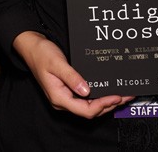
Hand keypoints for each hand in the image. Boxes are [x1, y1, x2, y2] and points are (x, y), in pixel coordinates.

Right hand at [13, 31, 130, 118]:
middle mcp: (63, 101)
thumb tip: (86, 91)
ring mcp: (66, 96)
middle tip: (126, 96)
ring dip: (107, 102)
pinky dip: (100, 97)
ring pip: (90, 106)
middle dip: (109, 105)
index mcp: (59, 97)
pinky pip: (87, 99)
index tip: (115, 96)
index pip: (85, 110)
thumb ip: (72, 77)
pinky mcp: (69, 90)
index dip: (102, 105)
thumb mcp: (57, 64)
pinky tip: (109, 91)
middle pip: (90, 111)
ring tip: (122, 95)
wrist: (32, 47)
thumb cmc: (42, 54)